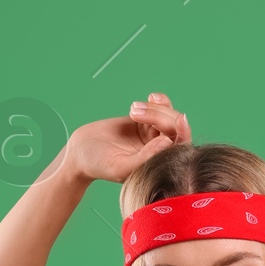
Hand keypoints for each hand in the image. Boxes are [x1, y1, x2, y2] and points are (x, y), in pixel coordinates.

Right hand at [64, 92, 191, 185]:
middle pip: (175, 130)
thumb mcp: (120, 166)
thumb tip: (168, 142)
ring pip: (168, 116)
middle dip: (160, 117)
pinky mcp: (145, 123)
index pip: (180, 151)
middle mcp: (160, 153)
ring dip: (155, 108)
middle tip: (135, 113)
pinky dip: (158, 101)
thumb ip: (145, 158)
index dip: (183, 134)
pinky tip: (150, 97)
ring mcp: (154, 137)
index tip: (179, 120)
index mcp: (159, 168)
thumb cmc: (99, 165)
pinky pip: (160, 108)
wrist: (81, 151)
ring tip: (132, 110)